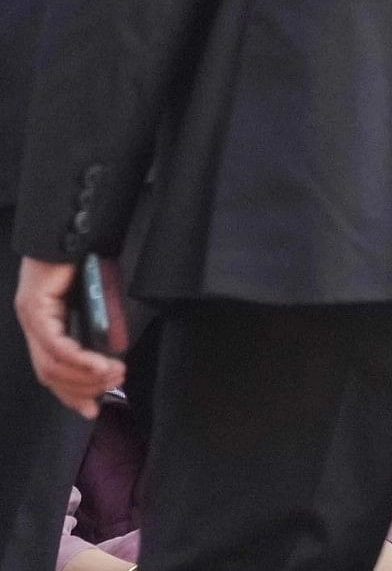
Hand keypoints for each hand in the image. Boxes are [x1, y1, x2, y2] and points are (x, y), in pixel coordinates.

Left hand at [14, 258, 122, 415]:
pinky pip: (55, 345)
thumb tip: (115, 352)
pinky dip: (79, 360)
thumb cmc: (87, 257)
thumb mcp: (103, 297)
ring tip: (114, 374)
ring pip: (51, 365)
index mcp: (44, 324)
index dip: (71, 393)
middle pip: (49, 374)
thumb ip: (106, 326)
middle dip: (83, 387)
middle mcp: (32, 325)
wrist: (75, 228)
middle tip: (114, 385)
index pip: (51, 370)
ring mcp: (31, 318)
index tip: (93, 408)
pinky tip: (100, 364)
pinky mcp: (36, 309)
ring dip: (85, 376)